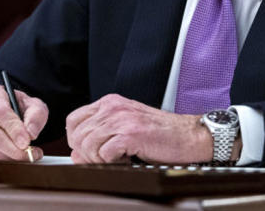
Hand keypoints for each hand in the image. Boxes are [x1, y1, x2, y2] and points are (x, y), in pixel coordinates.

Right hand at [0, 82, 48, 160]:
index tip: (26, 141)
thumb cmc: (16, 107)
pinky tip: (14, 155)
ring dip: (10, 156)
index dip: (13, 129)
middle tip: (30, 154)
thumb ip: (36, 115)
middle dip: (14, 148)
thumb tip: (31, 133)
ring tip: (27, 154)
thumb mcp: (31, 104)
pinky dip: (3, 161)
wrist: (0, 112)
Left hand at [65, 94, 212, 163]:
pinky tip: (126, 159)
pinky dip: (112, 162)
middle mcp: (113, 107)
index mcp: (110, 103)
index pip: (73, 119)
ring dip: (98, 160)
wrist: (190, 135)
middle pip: (77, 134)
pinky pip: (104, 153)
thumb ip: (100, 137)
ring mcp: (122, 119)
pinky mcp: (131, 134)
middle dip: (86, 154)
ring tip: (116, 160)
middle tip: (102, 160)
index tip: (85, 151)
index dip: (75, 139)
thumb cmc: (162, 134)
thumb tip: (76, 154)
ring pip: (88, 145)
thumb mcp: (126, 128)